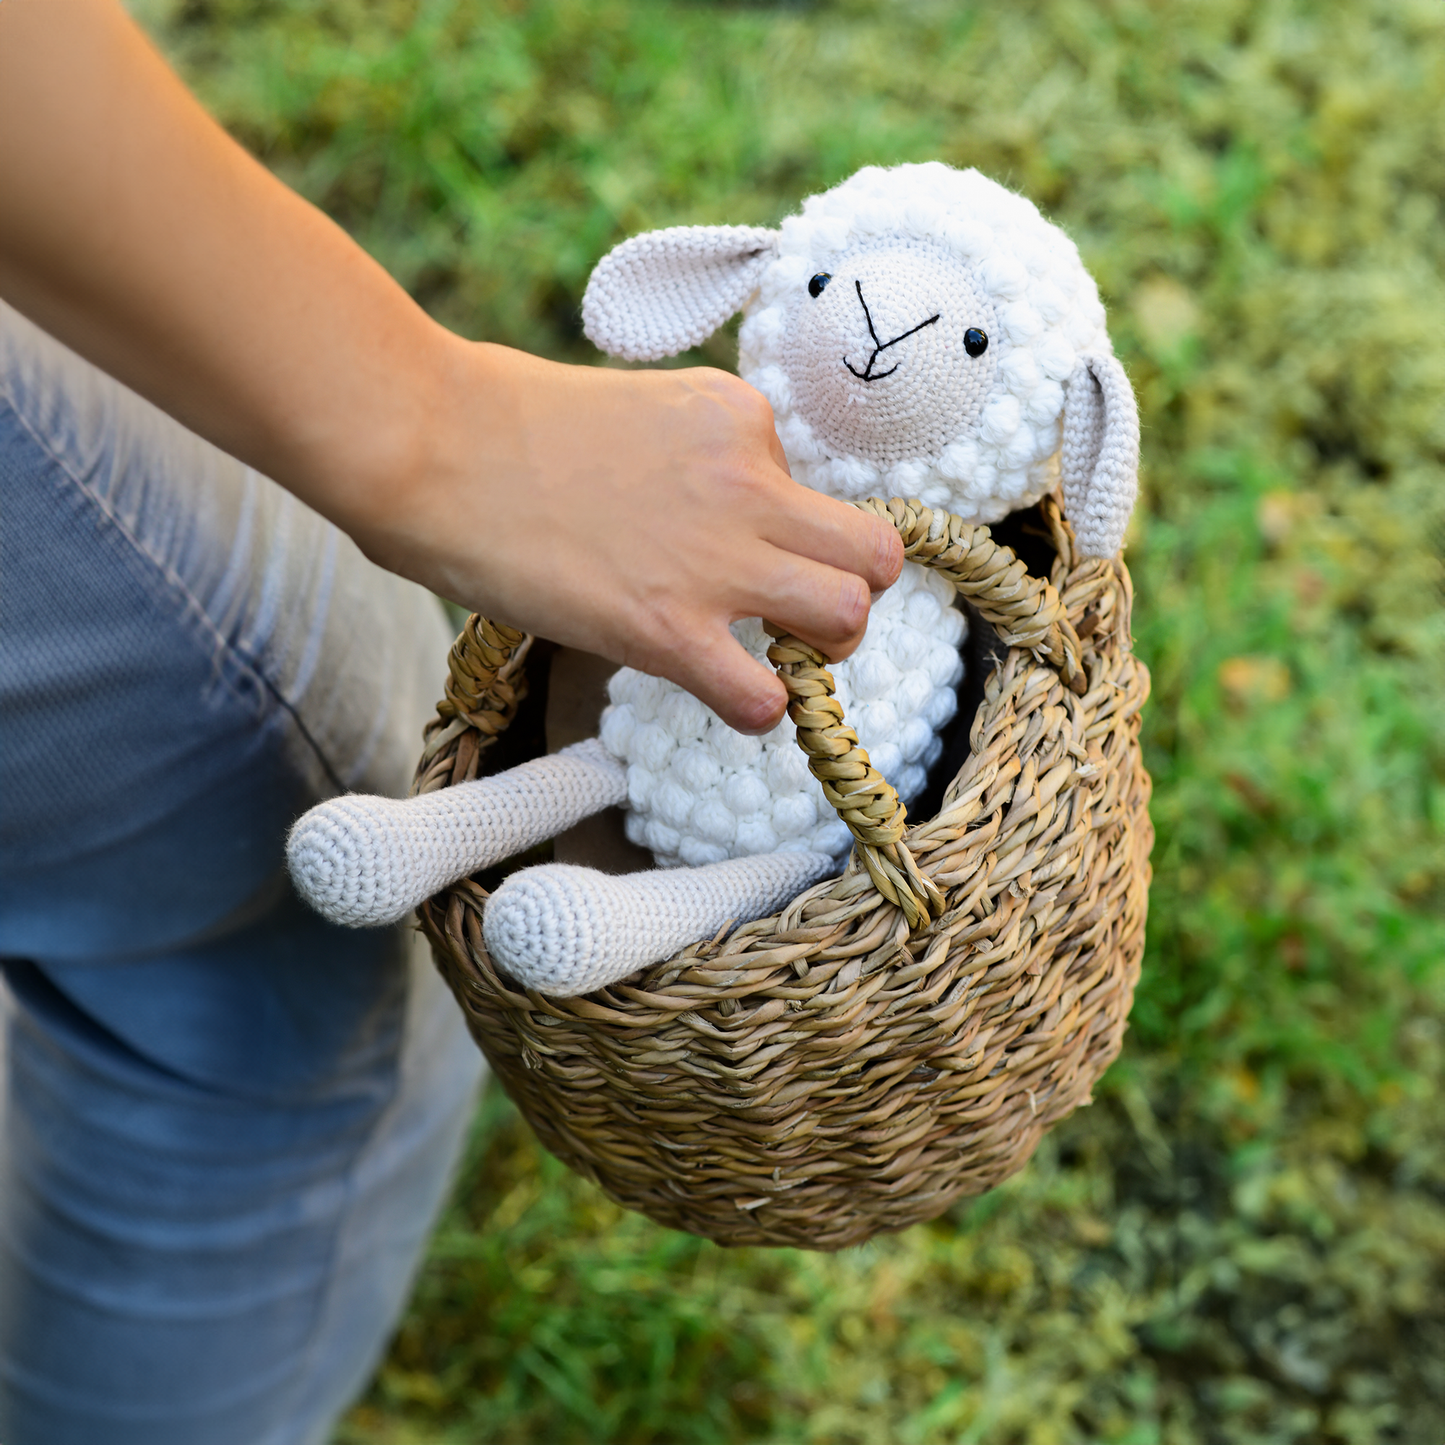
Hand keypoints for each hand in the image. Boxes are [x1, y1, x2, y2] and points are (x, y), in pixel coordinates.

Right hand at [0, 0, 900, 733]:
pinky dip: (757, 710)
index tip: (735, 545)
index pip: (814, 485)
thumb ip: (691, 453)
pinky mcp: (667, 628)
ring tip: (769, 657)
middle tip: (796, 615)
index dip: (785, 526)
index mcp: (739, 415)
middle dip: (852, 591)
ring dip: (821, 649)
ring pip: (851, 616)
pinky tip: (721, 695)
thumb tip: (700, 512)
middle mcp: (750, 481)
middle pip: (877, 552)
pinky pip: (766, 698)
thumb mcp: (634, 407)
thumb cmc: (502, 419)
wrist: (429, 440)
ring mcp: (717, 557)